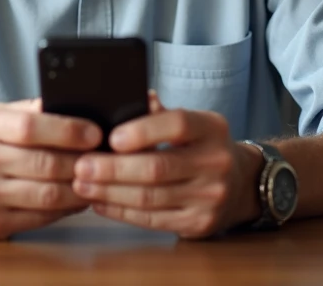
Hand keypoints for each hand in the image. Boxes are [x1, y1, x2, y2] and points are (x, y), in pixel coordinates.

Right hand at [0, 98, 100, 239]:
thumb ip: (30, 111)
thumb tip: (78, 107)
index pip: (31, 127)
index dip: (69, 131)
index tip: (96, 133)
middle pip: (45, 164)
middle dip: (82, 162)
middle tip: (105, 159)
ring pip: (47, 195)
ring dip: (80, 189)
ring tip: (96, 179)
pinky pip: (40, 218)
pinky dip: (65, 210)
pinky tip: (76, 199)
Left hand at [71, 95, 261, 238]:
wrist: (241, 185)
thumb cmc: (202, 147)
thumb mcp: (192, 123)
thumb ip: (160, 114)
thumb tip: (127, 99)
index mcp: (212, 128)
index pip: (178, 124)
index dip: (143, 131)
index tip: (110, 137)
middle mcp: (216, 162)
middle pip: (157, 167)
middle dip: (113, 168)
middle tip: (81, 165)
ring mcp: (209, 197)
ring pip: (151, 197)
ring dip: (110, 192)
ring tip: (82, 185)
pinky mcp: (198, 223)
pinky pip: (152, 220)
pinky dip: (121, 212)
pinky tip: (100, 203)